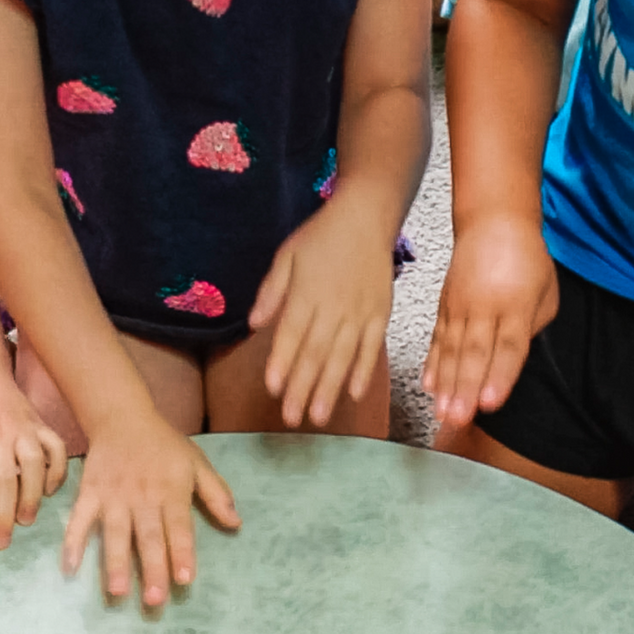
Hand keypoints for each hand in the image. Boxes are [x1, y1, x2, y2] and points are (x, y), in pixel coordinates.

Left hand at [0, 355, 68, 550]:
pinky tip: (51, 491)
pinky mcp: (40, 425)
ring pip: (34, 467)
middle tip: (1, 543)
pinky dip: (58, 470)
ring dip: (33, 497)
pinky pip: (56, 449)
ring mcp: (24, 430)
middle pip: (5, 481)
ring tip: (26, 522)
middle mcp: (0, 435)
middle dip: (3, 515)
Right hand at [60, 411, 238, 606]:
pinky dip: (73, 542)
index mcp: (171, 491)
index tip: (185, 579)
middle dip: (151, 568)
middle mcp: (142, 496)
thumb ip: (216, 494)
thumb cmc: (164, 446)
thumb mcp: (196, 463)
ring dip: (115, 563)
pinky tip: (69, 568)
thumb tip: (236, 523)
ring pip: (114, 533)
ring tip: (117, 591)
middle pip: (147, 537)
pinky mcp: (89, 493)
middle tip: (155, 600)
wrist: (122, 417)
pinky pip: (79, 519)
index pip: (178, 527)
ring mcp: (113, 496)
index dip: (181, 553)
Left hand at [250, 200, 393, 429]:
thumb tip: (253, 324)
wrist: (367, 215)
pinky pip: (371, 348)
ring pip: (342, 357)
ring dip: (330, 389)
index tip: (272, 389)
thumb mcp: (287, 255)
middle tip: (292, 418)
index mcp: (306, 293)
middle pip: (315, 353)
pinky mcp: (380, 314)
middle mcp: (333, 307)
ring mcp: (359, 312)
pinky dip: (363, 372)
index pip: (291, 334)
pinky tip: (354, 394)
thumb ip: (271, 291)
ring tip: (319, 417)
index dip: (281, 362)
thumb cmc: (322, 236)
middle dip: (302, 388)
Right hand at [422, 211, 556, 428]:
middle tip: (458, 418)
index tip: (491, 402)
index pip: (509, 347)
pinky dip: (433, 364)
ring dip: (446, 385)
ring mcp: (461, 308)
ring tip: (442, 412)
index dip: (500, 376)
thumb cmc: (525, 258)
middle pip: (475, 354)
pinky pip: (438, 340)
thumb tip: (513, 361)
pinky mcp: (445, 308)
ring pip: (453, 351)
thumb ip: (531, 329)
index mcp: (517, 305)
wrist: (493, 221)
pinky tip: (429, 386)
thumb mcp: (545, 292)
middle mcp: (486, 308)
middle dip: (466, 390)